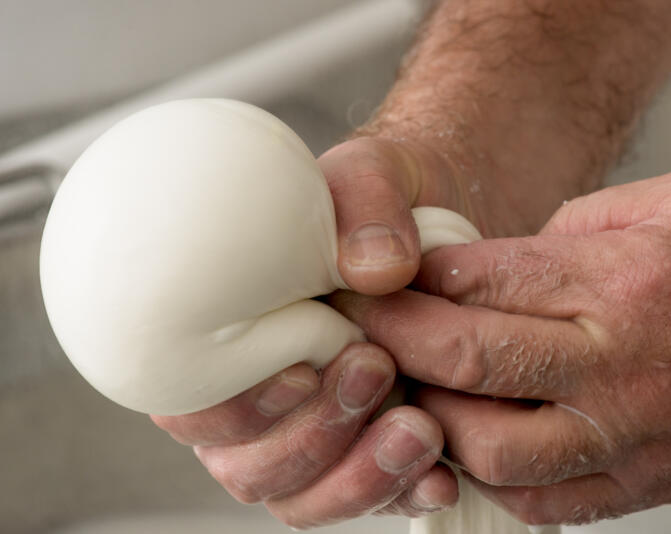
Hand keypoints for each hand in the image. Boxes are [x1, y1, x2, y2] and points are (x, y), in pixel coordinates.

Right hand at [151, 137, 478, 526]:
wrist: (433, 234)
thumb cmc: (376, 206)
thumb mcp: (373, 174)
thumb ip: (365, 202)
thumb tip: (377, 268)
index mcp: (221, 340)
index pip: (192, 402)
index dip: (237, 403)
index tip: (303, 366)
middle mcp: (256, 403)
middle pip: (248, 466)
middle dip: (311, 434)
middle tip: (376, 368)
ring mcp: (308, 437)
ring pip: (303, 497)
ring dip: (358, 475)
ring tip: (419, 427)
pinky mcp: (362, 456)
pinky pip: (368, 501)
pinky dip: (402, 494)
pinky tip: (440, 476)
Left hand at [331, 168, 670, 524]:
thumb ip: (571, 230)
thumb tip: (497, 263)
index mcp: (628, 282)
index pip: (484, 285)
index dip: (416, 281)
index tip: (383, 278)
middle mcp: (625, 367)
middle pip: (473, 365)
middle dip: (399, 342)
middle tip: (368, 327)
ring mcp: (637, 436)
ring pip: (495, 451)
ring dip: (434, 419)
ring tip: (414, 388)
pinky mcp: (651, 482)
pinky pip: (548, 503)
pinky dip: (494, 478)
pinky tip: (473, 446)